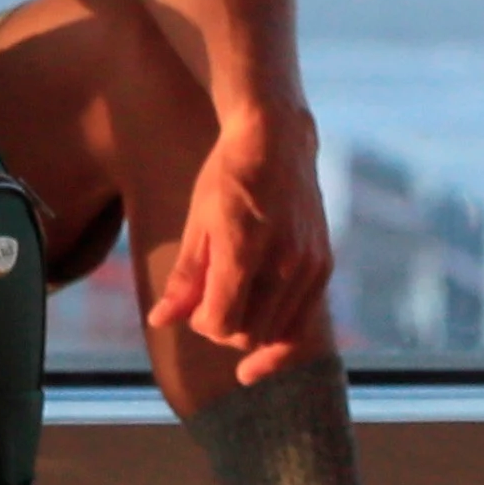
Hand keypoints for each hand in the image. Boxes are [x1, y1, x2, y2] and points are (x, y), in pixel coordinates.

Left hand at [141, 106, 334, 387]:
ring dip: (250, 332)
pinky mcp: (322, 265)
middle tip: (208, 304)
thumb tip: (160, 321)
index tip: (192, 304)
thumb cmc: (229, 175)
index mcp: (245, 249)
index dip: (201, 323)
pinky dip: (280, 337)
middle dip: (222, 329)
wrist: (277, 139)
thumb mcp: (197, 222)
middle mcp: (284, 262)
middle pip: (249, 334)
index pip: (223, 322)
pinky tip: (261, 345)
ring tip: (232, 309)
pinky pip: (303, 322)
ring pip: (276, 334)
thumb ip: (184, 279)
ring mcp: (308, 265)